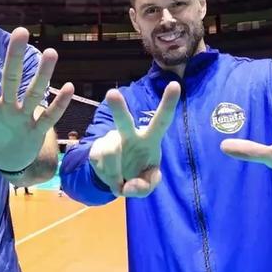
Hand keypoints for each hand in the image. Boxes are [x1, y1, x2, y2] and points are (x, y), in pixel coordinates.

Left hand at [0, 27, 74, 171]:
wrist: (6, 159)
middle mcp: (6, 105)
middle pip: (11, 78)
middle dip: (14, 57)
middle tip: (21, 31)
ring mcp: (23, 116)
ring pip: (33, 92)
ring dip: (42, 75)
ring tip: (52, 53)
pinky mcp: (36, 130)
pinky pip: (49, 116)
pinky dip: (58, 104)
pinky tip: (69, 87)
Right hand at [89, 82, 179, 197]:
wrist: (114, 176)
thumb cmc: (138, 172)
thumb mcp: (148, 182)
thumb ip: (146, 186)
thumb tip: (128, 186)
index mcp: (149, 139)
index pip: (161, 120)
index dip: (168, 104)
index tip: (175, 84)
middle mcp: (130, 135)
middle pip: (124, 121)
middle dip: (118, 108)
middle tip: (111, 94)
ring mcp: (111, 141)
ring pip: (111, 155)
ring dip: (117, 174)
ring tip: (121, 179)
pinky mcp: (96, 150)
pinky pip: (103, 168)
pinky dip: (111, 181)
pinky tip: (113, 177)